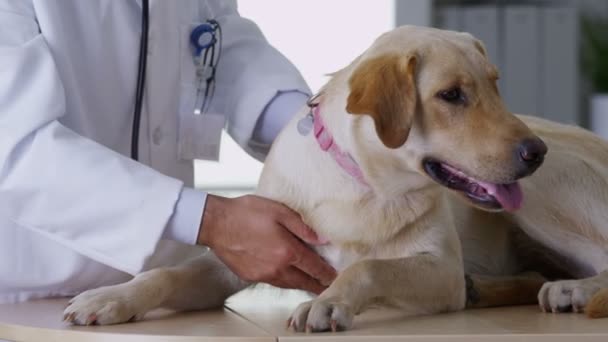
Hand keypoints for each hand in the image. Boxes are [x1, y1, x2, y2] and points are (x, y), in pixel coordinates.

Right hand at [198, 194, 336, 293]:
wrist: (216, 223)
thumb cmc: (246, 212)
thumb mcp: (279, 212)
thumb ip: (302, 227)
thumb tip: (322, 240)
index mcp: (287, 251)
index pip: (314, 267)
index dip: (327, 273)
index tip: (335, 277)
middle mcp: (277, 268)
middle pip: (304, 281)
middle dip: (317, 284)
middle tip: (327, 286)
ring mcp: (263, 275)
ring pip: (289, 284)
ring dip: (301, 284)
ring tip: (311, 283)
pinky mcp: (251, 276)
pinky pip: (274, 282)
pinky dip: (285, 281)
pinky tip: (287, 276)